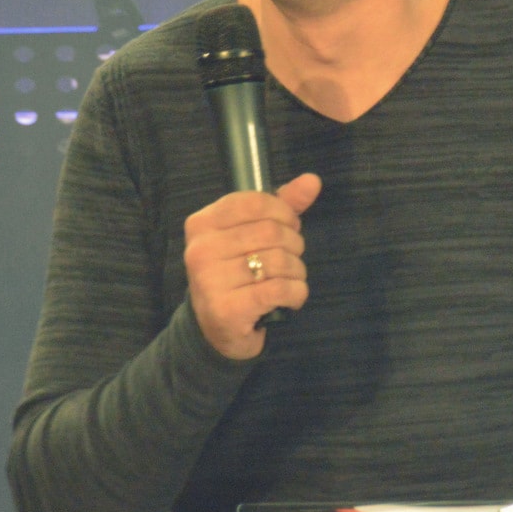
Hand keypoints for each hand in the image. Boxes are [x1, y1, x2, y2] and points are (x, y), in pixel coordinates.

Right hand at [183, 172, 321, 359]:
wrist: (216, 331)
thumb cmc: (237, 275)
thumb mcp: (252, 235)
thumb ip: (282, 205)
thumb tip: (312, 181)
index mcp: (202, 223)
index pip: (255, 202)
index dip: (284, 213)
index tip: (288, 226)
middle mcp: (200, 250)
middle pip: (272, 231)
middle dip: (294, 245)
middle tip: (290, 259)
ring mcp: (210, 281)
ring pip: (279, 261)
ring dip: (296, 272)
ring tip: (288, 279)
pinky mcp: (227, 310)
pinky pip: (280, 289)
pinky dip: (296, 293)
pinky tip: (289, 297)